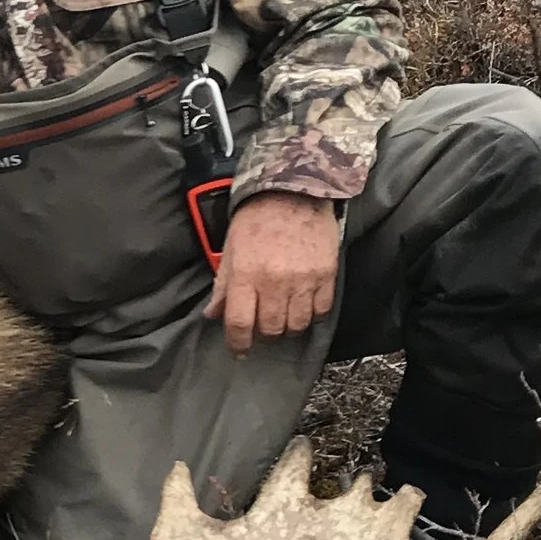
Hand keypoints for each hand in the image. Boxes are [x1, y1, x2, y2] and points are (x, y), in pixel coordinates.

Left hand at [205, 192, 339, 352]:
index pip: (240, 322)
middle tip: (262, 323)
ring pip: (297, 324)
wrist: (294, 191)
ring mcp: (304, 279)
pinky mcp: (326, 275)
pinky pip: (321, 310)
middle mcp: (275, 281)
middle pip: (271, 328)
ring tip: (283, 314)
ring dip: (288, 326)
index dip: (238, 342)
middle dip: (264, 332)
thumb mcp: (231, 248)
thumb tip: (213, 314)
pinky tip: (303, 304)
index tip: (239, 349)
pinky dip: (311, 314)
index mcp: (247, 274)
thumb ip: (223, 284)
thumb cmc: (258, 218)